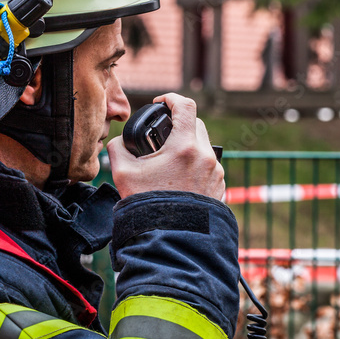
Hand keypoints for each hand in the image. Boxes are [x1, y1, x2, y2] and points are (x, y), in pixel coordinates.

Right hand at [107, 93, 224, 199]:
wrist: (171, 239)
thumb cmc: (148, 206)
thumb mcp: (123, 173)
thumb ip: (118, 149)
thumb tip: (120, 141)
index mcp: (184, 147)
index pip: (185, 105)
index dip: (171, 98)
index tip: (161, 103)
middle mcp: (205, 156)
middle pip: (196, 123)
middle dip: (179, 123)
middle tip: (163, 135)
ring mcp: (216, 172)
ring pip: (204, 146)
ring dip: (189, 146)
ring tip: (170, 161)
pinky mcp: (220, 186)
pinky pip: (210, 165)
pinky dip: (196, 164)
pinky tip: (181, 177)